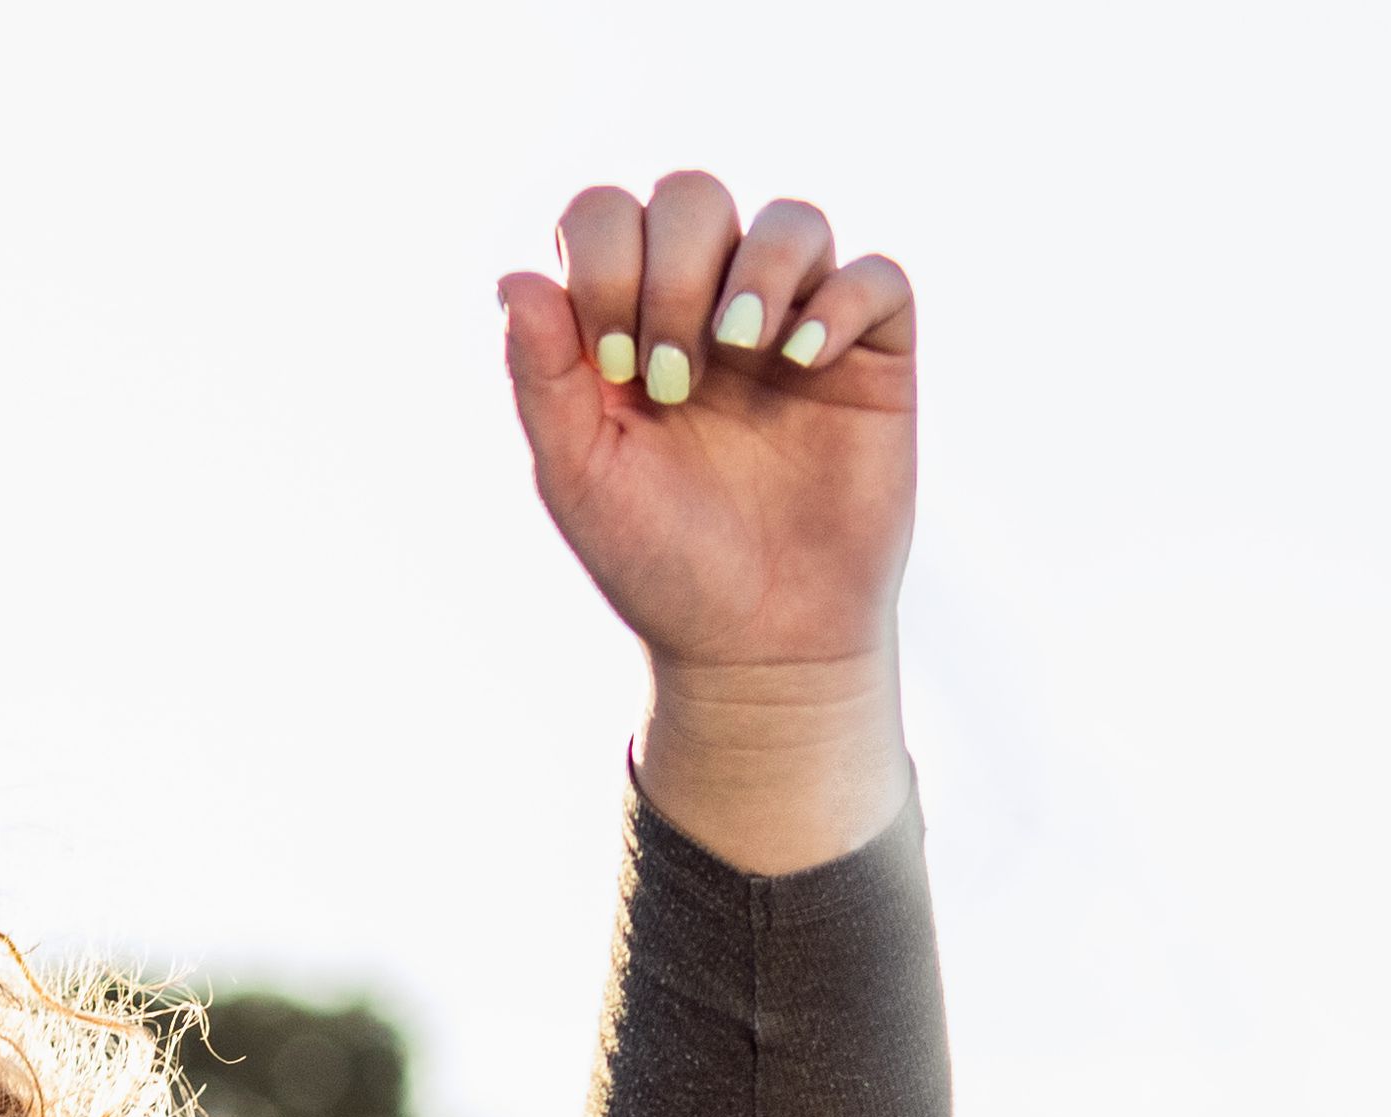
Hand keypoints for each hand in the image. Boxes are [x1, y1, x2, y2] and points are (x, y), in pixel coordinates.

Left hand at [499, 169, 919, 874]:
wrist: (754, 645)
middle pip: (694, 197)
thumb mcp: (580, 477)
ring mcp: (795, 325)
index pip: (607, 217)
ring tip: (739, 347)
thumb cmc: (659, 562)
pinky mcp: (871, 357)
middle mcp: (711, 304)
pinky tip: (802, 359)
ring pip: (790, 220)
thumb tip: (514, 281)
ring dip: (758, 268)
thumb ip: (542, 380)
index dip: (602, 260)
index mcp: (630, 318)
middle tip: (669, 375)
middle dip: (672, 269)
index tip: (609, 362)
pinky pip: (875, 278)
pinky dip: (838, 300)